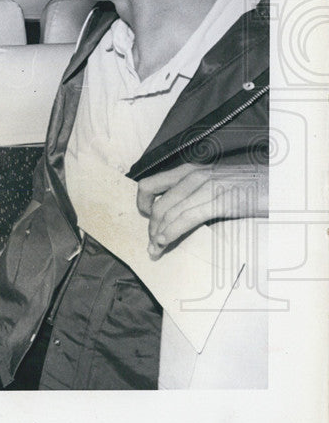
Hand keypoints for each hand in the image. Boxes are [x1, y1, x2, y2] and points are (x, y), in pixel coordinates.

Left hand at [136, 163, 267, 259]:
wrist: (282, 184)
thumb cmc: (249, 187)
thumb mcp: (216, 185)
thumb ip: (194, 194)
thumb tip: (174, 215)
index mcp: (190, 171)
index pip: (150, 184)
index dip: (140, 203)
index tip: (144, 219)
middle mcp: (194, 176)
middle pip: (157, 205)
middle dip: (150, 228)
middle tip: (151, 245)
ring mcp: (208, 187)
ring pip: (168, 213)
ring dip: (157, 235)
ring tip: (155, 250)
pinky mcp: (221, 200)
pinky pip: (187, 218)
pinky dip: (172, 232)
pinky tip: (165, 242)